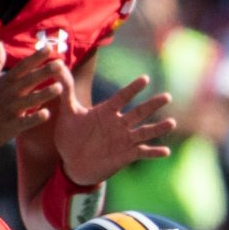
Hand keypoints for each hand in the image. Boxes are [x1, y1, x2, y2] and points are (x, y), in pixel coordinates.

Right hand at [0, 47, 63, 155]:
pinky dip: (33, 118)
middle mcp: (7, 94)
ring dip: (44, 94)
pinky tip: (46, 114)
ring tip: (59, 87)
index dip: (35, 57)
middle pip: (28, 80)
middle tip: (61, 64)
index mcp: (3, 83)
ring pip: (29, 100)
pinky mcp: (7, 127)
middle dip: (45, 72)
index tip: (49, 48)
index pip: (22, 67)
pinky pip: (23, 122)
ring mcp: (8, 110)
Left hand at [55, 74, 175, 186]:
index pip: (122, 98)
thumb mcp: (67, 112)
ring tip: (172, 122)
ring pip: (144, 131)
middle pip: (139, 112)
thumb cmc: (70, 136)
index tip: (145, 78)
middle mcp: (118, 124)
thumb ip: (65, 89)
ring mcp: (124, 140)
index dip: (133, 89)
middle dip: (153, 105)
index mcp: (106, 111)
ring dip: (158, 128)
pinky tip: (166, 151)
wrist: (71, 164)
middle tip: (168, 96)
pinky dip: (153, 152)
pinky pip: (142, 152)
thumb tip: (57, 65)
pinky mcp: (125, 155)